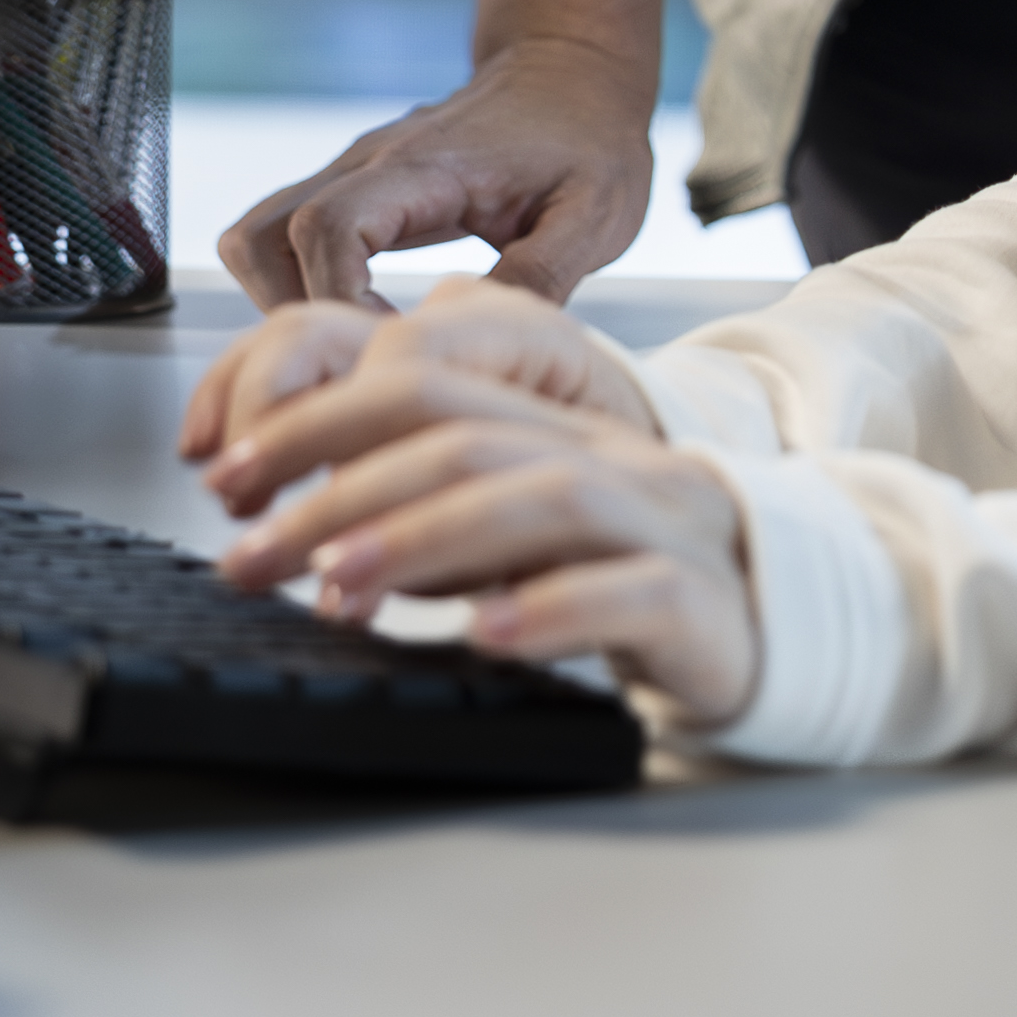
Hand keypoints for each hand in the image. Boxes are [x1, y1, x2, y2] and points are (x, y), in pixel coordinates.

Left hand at [188, 281, 759, 731]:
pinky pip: (631, 591)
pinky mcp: (703, 600)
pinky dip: (551, 606)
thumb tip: (310, 533)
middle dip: (340, 488)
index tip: (226, 477)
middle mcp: (607, 456)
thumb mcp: (523, 531)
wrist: (789, 620)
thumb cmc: (633, 579)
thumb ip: (442, 513)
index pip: (423, 383)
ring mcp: (662, 521)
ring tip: (341, 586)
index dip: (315, 420)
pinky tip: (485, 633)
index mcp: (553, 425)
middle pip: (466, 435)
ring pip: (542, 497)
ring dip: (426, 538)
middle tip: (250, 553)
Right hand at [216, 37, 656, 312]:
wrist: (573, 72)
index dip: (337, 303)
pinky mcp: (352, 189)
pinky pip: (282, 238)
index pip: (329, 229)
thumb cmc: (589, 139)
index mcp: (425, 167)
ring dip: (281, 302)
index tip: (384, 346)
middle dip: (294, 316)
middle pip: (262, 237)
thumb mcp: (596, 213)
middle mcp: (369, 163)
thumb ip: (543, 275)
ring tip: (352, 344)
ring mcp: (352, 173)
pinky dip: (294, 287)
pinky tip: (357, 319)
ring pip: (256, 237)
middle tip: (359, 358)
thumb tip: (479, 341)